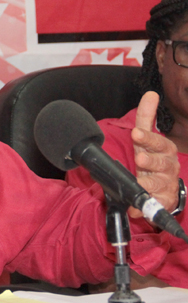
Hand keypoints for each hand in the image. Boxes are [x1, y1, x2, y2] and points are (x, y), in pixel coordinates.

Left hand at [129, 91, 179, 217]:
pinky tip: (134, 208)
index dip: (147, 137)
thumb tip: (151, 94)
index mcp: (162, 149)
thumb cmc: (153, 159)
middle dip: (151, 160)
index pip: (156, 141)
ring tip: (141, 183)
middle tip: (139, 158)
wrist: (164, 189)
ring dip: (149, 183)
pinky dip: (142, 207)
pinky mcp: (162, 200)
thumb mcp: (147, 138)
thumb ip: (147, 118)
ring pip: (159, 183)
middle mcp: (167, 165)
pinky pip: (153, 204)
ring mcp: (166, 184)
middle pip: (161, 162)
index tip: (135, 133)